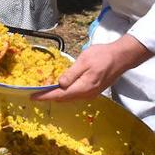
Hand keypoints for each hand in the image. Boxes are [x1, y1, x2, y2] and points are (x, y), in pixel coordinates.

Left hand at [33, 37, 152, 101]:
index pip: (60, 95)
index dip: (45, 96)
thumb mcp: (84, 61)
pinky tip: (59, 88)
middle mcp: (87, 94)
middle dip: (49, 97)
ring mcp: (90, 94)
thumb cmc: (102, 56)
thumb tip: (59, 84)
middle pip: (64, 99)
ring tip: (44, 92)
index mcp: (83, 88)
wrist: (121, 57)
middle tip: (35, 94)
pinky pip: (75, 94)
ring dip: (57, 95)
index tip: (33, 97)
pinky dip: (65, 93)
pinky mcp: (93, 90)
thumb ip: (71, 74)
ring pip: (69, 98)